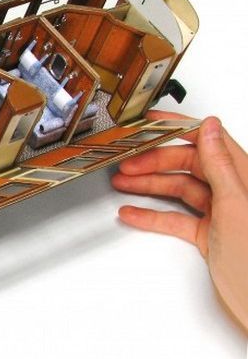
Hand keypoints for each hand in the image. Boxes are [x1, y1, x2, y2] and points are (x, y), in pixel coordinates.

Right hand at [112, 112, 247, 331]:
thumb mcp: (235, 205)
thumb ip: (220, 166)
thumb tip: (209, 128)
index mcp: (245, 176)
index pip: (209, 140)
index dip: (178, 128)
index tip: (149, 123)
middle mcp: (235, 190)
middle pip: (190, 164)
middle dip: (155, 161)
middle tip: (127, 162)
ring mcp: (222, 213)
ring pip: (180, 190)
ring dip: (149, 186)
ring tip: (122, 182)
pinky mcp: (210, 235)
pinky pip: (176, 218)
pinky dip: (153, 215)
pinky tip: (133, 213)